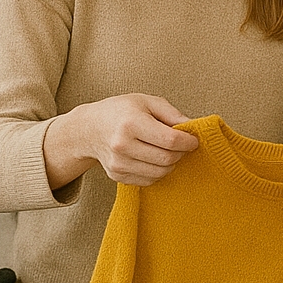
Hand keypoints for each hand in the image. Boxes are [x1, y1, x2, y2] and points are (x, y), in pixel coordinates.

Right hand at [44, 93, 198, 188]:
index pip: (170, 140)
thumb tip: (193, 128)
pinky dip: (158, 172)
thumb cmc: (120, 111)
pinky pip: (149, 180)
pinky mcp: (117, 176)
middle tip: (182, 145)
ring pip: (160, 173)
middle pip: (166, 159)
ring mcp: (118, 163)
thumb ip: (172, 114)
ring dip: (171, 164)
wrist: (89, 128)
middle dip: (181, 153)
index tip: (193, 140)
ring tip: (167, 151)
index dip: (188, 142)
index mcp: (131, 123)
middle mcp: (122, 145)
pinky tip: (153, 159)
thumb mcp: (147, 102)